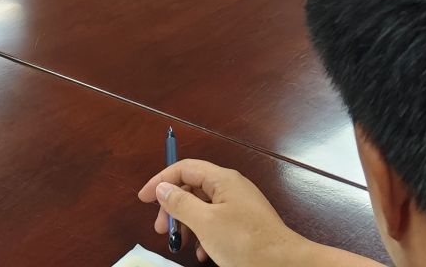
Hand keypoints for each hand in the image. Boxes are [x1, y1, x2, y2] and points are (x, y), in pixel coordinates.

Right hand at [138, 159, 313, 266]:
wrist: (282, 264)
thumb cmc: (245, 242)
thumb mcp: (205, 223)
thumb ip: (180, 203)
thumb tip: (163, 188)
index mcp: (223, 179)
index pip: (185, 169)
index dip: (161, 180)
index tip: (142, 199)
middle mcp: (231, 188)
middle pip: (193, 189)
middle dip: (173, 208)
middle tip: (161, 230)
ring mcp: (239, 206)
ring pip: (203, 209)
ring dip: (187, 225)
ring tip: (180, 245)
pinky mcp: (244, 225)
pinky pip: (216, 223)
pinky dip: (203, 235)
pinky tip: (201, 253)